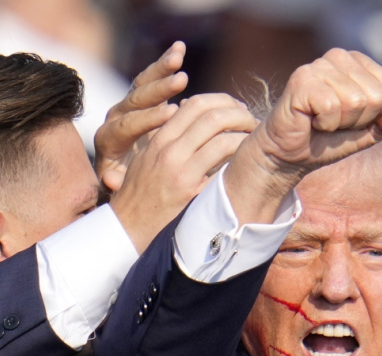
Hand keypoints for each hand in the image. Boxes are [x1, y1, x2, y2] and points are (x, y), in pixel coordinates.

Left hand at [94, 41, 189, 192]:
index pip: (127, 126)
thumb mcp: (118, 188)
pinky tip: (179, 49)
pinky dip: (164, 63)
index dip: (148, 119)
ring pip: (142, 83)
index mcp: (109, 140)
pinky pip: (151, 77)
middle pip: (134, 99)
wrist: (122, 174)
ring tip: (178, 58)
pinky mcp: (142, 98)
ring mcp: (129, 105)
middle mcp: (116, 118)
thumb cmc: (125, 185)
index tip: (171, 114)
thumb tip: (112, 179)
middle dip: (158, 90)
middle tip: (180, 81)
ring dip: (160, 70)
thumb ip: (116, 183)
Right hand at [109, 93, 257, 252]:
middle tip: (252, 122)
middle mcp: (171, 152)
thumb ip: (167, 134)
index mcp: (160, 139)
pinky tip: (247, 166)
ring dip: (246, 138)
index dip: (222, 101)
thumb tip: (187, 110)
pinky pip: (224, 172)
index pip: (196, 104)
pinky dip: (241, 164)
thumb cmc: (138, 193)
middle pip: (214, 117)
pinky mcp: (194, 196)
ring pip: (224, 141)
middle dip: (240, 115)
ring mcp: (183, 174)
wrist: (127, 228)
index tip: (236, 108)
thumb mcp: (146, 156)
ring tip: (255, 142)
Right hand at [225, 48, 381, 223]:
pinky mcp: (303, 79)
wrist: (288, 155)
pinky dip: (325, 124)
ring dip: (340, 124)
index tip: (350, 120)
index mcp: (358, 62)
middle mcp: (339, 57)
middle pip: (376, 97)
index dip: (374, 115)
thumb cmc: (325, 140)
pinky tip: (311, 121)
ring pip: (355, 101)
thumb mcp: (365, 134)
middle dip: (357, 121)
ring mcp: (320, 65)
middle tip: (334, 123)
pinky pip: (332, 107)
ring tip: (322, 122)